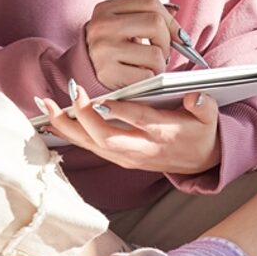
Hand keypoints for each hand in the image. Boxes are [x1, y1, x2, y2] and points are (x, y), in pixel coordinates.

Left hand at [36, 86, 221, 174]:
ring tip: (46, 106)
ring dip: (67, 126)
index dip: (120, 111)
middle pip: (107, 138)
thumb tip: (196, 96)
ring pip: (92, 144)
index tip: (101, 98)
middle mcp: (141, 148)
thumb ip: (204, 105)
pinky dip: (68, 134)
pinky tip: (51, 122)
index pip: (139, 121)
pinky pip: (89, 147)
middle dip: (84, 118)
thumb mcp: (210, 117)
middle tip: (71, 94)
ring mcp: (127, 156)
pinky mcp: (119, 158)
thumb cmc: (201, 132)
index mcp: (163, 134)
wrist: (200, 161)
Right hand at [84, 0, 183, 88]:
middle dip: (166, 42)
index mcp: (106, 9)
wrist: (83, 72)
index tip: (178, 35)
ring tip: (146, 66)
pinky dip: (149, 79)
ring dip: (158, 64)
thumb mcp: (123, 25)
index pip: (149, 2)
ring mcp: (104, 49)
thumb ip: (148, 18)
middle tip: (160, 52)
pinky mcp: (108, 73)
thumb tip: (179, 26)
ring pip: (155, 54)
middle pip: (155, 23)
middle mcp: (102, 26)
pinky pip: (147, 76)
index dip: (170, 20)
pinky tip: (137, 77)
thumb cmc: (111, 47)